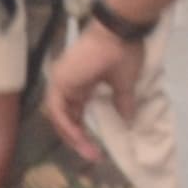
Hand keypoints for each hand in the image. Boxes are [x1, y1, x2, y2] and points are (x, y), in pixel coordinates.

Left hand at [42, 25, 140, 161]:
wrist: (119, 32)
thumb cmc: (122, 52)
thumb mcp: (124, 84)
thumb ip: (123, 102)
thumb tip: (129, 120)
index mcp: (80, 81)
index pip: (75, 111)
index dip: (83, 129)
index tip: (96, 148)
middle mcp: (67, 82)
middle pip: (65, 116)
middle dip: (77, 138)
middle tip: (92, 155)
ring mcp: (61, 80)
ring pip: (59, 115)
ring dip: (72, 136)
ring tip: (88, 152)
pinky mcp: (60, 80)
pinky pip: (58, 110)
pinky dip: (67, 126)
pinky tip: (79, 138)